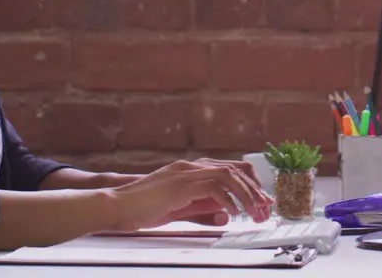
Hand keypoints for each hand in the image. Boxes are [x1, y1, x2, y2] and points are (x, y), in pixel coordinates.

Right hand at [113, 158, 273, 230]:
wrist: (117, 206)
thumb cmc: (143, 208)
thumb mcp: (180, 208)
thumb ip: (202, 208)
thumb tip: (226, 214)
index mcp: (190, 170)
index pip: (229, 169)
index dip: (249, 183)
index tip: (261, 200)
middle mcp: (190, 167)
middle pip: (234, 169)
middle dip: (253, 189)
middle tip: (265, 207)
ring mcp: (185, 173)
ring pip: (228, 175)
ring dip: (245, 193)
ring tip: (254, 211)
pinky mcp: (181, 184)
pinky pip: (213, 187)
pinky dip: (227, 199)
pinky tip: (232, 212)